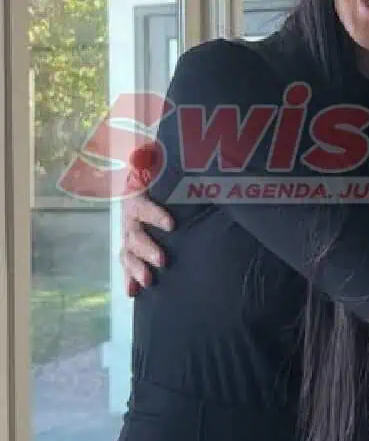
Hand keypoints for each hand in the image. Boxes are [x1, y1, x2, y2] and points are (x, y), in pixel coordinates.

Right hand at [121, 146, 173, 295]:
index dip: (155, 214)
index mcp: (137, 195)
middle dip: (147, 248)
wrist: (146, 183)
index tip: (171, 224)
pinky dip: (129, 278)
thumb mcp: (165, 168)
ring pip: (128, 252)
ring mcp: (128, 233)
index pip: (142, 205)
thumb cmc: (161, 177)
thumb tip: (161, 148)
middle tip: (163, 260)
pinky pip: (126, 264)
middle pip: (133, 234)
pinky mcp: (130, 247)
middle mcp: (128, 216)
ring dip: (137, 268)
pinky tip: (132, 293)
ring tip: (149, 280)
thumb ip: (161, 161)